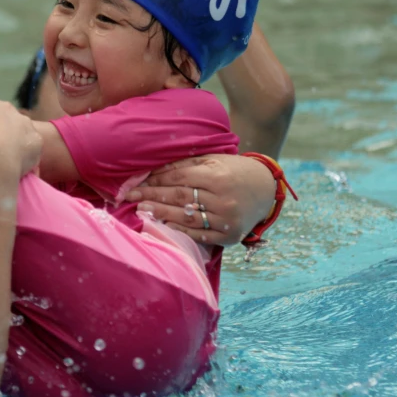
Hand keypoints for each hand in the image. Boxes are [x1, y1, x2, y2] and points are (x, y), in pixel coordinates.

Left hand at [125, 155, 275, 245]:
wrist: (266, 188)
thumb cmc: (234, 170)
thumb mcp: (213, 160)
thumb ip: (185, 164)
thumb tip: (153, 169)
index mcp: (218, 177)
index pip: (179, 179)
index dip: (156, 181)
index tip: (137, 182)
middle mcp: (223, 200)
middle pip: (180, 198)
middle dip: (152, 196)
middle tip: (130, 196)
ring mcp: (226, 220)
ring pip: (186, 217)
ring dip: (161, 213)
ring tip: (141, 209)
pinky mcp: (229, 236)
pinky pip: (199, 234)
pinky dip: (180, 229)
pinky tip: (163, 224)